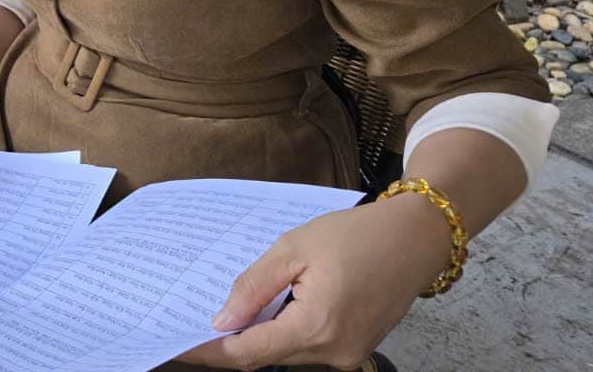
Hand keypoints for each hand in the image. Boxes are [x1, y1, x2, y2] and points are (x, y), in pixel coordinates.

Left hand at [181, 194, 450, 369]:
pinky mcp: (354, 349)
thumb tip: (222, 321)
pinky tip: (266, 309)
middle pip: (265, 357)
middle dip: (230, 340)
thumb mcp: (294, 248)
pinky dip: (282, 332)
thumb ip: (254, 287)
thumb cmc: (356, 235)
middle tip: (192, 320)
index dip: (209, 351)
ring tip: (228, 309)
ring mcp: (348, 355)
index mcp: (316, 326)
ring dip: (257, 335)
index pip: (248, 353)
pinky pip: (306, 347)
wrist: (414, 239)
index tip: (177, 344)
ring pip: (285, 353)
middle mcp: (334, 352)